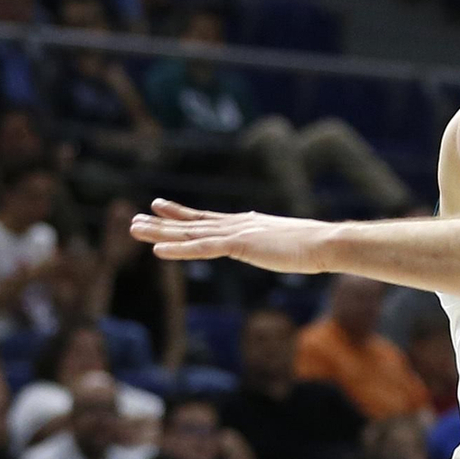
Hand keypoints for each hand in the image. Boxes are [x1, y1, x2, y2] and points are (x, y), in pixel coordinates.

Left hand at [129, 199, 338, 272]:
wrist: (325, 243)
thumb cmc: (314, 247)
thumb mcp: (287, 245)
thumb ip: (275, 244)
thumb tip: (279, 248)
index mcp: (246, 224)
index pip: (207, 219)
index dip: (181, 214)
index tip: (160, 206)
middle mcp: (236, 224)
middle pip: (192, 223)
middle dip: (162, 222)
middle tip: (135, 218)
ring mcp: (236, 233)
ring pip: (190, 234)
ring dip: (160, 232)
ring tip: (134, 227)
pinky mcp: (239, 245)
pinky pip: (201, 249)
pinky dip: (178, 250)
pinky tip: (157, 252)